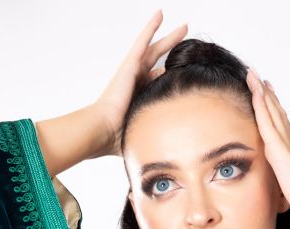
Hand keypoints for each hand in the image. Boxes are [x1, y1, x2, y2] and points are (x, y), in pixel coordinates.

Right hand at [89, 9, 187, 156]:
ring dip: (168, 38)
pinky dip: (151, 27)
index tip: (180, 76)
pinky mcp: (130, 65)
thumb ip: (152, 139)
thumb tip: (166, 154)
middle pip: (157, 62)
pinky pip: (143, 42)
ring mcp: (132, 72)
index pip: (156, 84)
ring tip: (184, 27)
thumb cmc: (117, 139)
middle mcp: (135, 82)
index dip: (168, 79)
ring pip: (154, 49)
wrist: (103, 132)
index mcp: (137, 98)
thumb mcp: (142, 135)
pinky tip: (161, 14)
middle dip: (172, 52)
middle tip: (186, 42)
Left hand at [246, 68, 289, 228]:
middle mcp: (288, 146)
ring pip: (271, 112)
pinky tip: (255, 90)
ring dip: (262, 93)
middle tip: (261, 79)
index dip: (274, 114)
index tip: (269, 100)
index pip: (280, 131)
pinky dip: (261, 104)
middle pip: (276, 115)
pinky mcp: (278, 148)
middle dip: (268, 97)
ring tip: (254, 75)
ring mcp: (284, 145)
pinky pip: (266, 121)